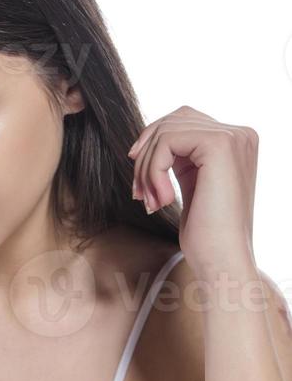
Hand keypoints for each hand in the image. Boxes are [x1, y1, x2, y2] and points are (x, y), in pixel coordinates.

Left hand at [128, 104, 258, 275]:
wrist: (221, 260)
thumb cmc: (206, 234)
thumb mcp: (193, 184)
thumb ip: (181, 158)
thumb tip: (146, 140)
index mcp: (237, 142)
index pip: (183, 122)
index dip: (153, 147)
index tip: (140, 183)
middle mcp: (240, 134)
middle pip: (173, 121)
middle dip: (146, 156)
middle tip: (139, 194)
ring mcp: (233, 137)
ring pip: (166, 132)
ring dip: (147, 168)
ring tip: (149, 201)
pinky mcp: (220, 145)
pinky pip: (167, 142)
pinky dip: (153, 171)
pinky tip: (161, 200)